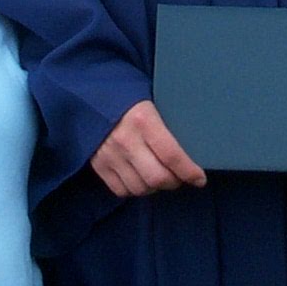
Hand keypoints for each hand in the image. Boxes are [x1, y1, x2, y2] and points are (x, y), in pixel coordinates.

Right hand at [90, 100, 206, 197]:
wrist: (87, 95)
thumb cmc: (126, 97)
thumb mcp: (150, 101)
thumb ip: (165, 124)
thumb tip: (190, 147)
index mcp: (143, 120)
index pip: (172, 155)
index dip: (189, 172)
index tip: (200, 178)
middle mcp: (126, 141)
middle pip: (157, 178)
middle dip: (174, 182)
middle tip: (179, 177)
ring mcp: (110, 155)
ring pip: (140, 188)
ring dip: (155, 188)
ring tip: (159, 177)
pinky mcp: (98, 165)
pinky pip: (121, 190)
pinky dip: (135, 189)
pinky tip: (140, 178)